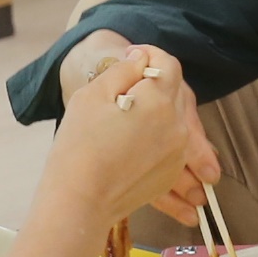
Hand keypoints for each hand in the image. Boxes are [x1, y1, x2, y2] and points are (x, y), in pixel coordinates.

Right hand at [51, 44, 213, 222]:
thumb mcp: (93, 94)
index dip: (150, 57)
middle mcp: (177, 126)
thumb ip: (124, 69)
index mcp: (159, 101)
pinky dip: (155, 140)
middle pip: (174, 93)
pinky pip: (169, 146)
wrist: (79, 199)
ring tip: (122, 124)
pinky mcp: (170, 174)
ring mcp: (178, 153)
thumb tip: (142, 58)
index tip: (132, 60)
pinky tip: (127, 147)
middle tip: (121, 95)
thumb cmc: (79, 145)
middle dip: (152, 86)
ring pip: (173, 120)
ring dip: (155, 114)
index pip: (169, 65)